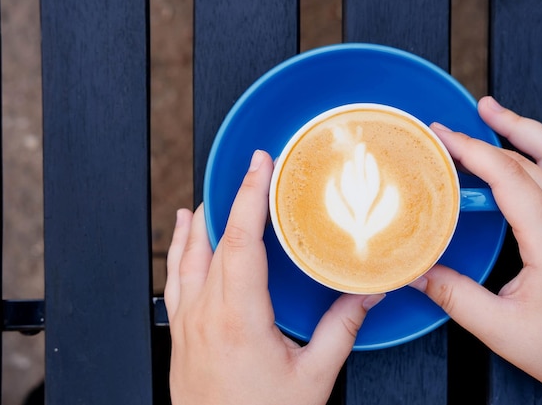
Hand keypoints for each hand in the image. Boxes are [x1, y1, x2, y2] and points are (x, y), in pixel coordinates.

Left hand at [164, 150, 384, 404]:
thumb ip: (341, 329)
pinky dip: (179, 249)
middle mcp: (206, 313)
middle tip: (251, 171)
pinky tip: (182, 237)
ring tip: (214, 192)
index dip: (250, 195)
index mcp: (239, 317)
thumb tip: (367, 294)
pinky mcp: (180, 333)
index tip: (260, 165)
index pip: (242, 239)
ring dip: (201, 219)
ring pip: (187, 254)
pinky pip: (174, 279)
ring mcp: (187, 322)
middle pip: (215, 239)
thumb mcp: (313, 376)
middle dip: (233, 197)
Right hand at [411, 96, 541, 403]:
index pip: (510, 177)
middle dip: (484, 135)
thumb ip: (453, 296)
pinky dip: (538, 151)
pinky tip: (521, 151)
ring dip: (522, 129)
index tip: (442, 137)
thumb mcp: (501, 328)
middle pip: (529, 160)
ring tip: (493, 110)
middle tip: (448, 127)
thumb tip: (415, 271)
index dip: (472, 151)